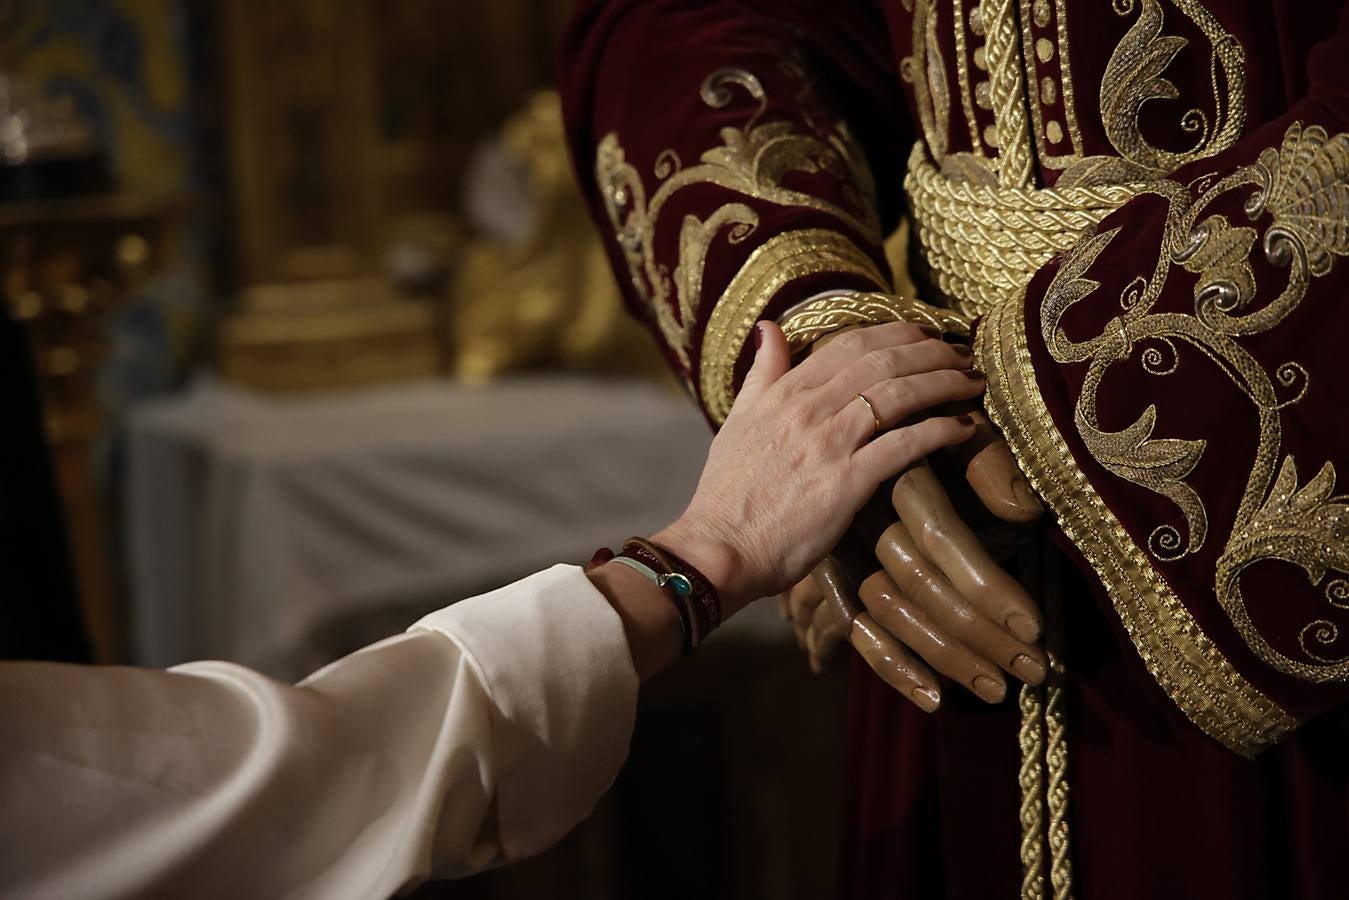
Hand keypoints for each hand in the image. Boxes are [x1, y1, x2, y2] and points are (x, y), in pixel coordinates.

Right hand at [655, 320, 982, 617]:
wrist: (720, 548)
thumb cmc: (727, 493)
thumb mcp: (737, 421)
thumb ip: (761, 374)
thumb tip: (768, 328)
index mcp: (783, 392)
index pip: (850, 344)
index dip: (896, 334)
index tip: (925, 337)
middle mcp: (808, 409)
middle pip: (883, 361)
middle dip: (931, 352)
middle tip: (961, 356)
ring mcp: (829, 444)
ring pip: (899, 395)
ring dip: (944, 383)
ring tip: (973, 383)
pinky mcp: (847, 483)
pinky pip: (904, 445)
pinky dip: (939, 430)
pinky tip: (963, 427)